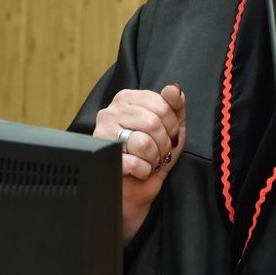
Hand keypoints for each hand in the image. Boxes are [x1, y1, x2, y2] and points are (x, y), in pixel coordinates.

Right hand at [94, 83, 185, 241]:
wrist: (136, 186)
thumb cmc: (152, 153)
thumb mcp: (170, 126)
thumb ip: (174, 105)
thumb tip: (173, 88)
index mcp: (127, 99)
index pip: (161, 104)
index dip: (172, 125)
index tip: (168, 135)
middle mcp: (111, 112)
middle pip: (153, 123)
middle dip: (164, 143)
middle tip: (159, 151)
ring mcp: (102, 134)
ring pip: (143, 142)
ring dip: (154, 158)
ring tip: (149, 160)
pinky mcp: (101, 156)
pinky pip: (133, 162)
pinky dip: (144, 170)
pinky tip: (139, 170)